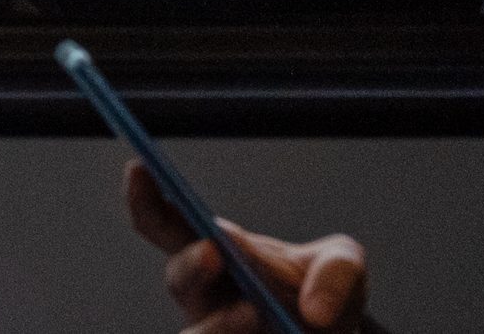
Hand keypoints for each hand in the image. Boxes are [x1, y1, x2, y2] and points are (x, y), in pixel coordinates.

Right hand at [122, 161, 370, 331]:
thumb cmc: (324, 295)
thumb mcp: (343, 266)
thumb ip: (337, 272)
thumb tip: (314, 313)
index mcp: (217, 252)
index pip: (166, 222)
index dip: (146, 196)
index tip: (139, 167)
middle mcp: (205, 294)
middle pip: (180, 279)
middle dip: (192, 264)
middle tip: (215, 252)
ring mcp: (213, 330)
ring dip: (219, 325)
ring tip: (255, 312)